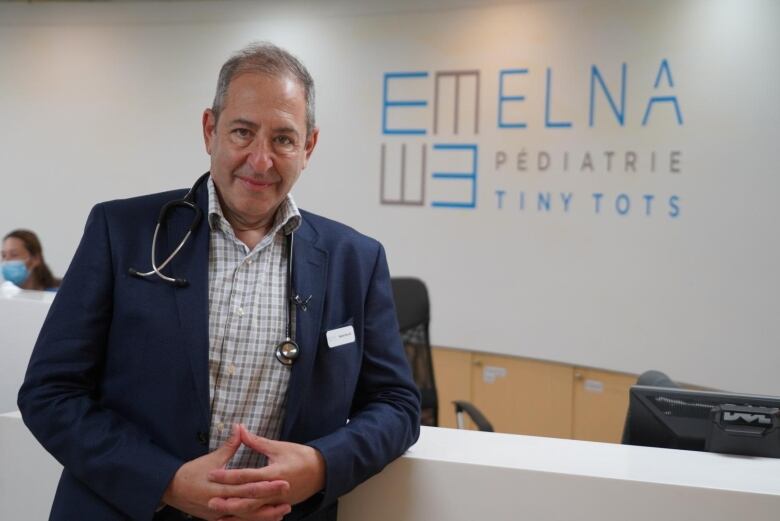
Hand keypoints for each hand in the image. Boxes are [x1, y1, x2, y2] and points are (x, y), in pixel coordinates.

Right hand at [162, 425, 290, 520]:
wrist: (171, 489)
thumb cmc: (191, 472)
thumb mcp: (211, 459)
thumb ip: (229, 445)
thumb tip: (239, 427)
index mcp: (220, 487)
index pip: (248, 486)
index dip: (267, 485)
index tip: (284, 480)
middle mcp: (220, 503)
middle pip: (250, 503)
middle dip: (271, 499)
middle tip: (289, 493)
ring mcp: (219, 514)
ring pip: (246, 517)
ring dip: (266, 515)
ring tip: (285, 511)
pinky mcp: (217, 519)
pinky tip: (268, 519)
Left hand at [207, 425, 324, 517]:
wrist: (322, 471)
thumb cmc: (300, 456)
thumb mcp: (278, 447)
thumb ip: (256, 442)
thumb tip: (240, 429)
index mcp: (274, 473)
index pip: (247, 476)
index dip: (228, 476)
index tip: (212, 474)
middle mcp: (275, 491)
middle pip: (248, 498)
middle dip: (228, 501)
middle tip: (210, 501)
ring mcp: (278, 502)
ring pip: (254, 511)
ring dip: (235, 513)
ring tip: (218, 513)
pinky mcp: (279, 507)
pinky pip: (261, 516)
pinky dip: (247, 519)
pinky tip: (234, 519)